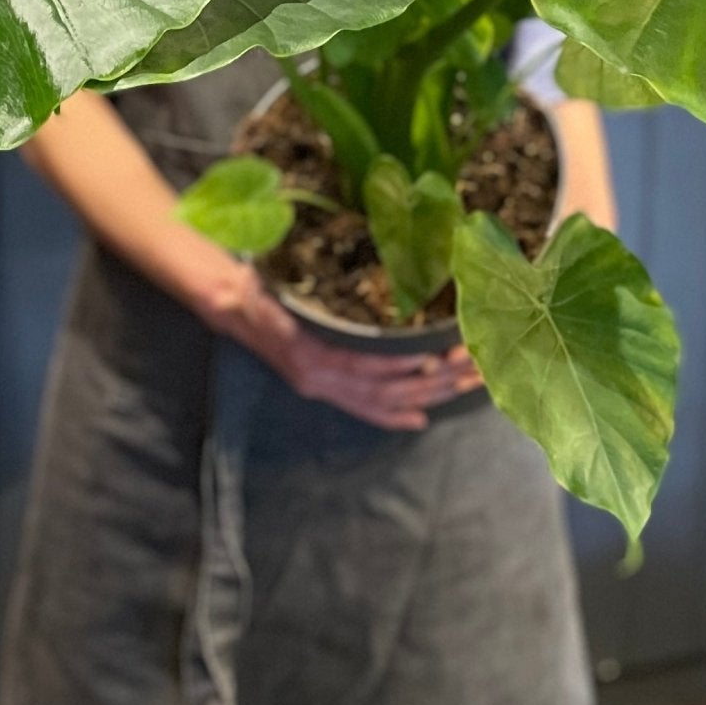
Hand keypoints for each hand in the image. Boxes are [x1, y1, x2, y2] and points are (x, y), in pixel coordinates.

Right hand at [196, 262, 482, 431]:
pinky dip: (393, 415)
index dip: (401, 363)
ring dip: (428, 394)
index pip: (365, 364)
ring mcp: (322, 386)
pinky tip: (421, 418)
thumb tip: (342, 295)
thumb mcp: (280, 290)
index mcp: (311, 352)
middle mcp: (319, 377)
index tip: (436, 354)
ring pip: (383, 399)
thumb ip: (307, 305)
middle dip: (433, 379)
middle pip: (385, 387)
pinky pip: (363, 408)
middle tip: (473, 365)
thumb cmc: (260, 286)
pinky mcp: (324, 388)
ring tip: (466, 384)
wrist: (233, 303)